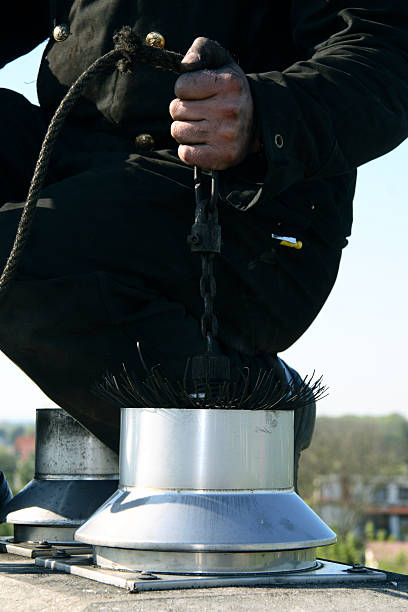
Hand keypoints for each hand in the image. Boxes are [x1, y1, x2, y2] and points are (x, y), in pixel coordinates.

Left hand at [169, 37, 259, 170]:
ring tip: (201, 126)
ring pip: (178, 132)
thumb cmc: (231, 90)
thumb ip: (201, 50)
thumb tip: (186, 64)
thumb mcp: (221, 61)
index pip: (181, 86)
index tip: (199, 92)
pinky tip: (201, 143)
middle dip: (182, 110)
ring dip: (184, 130)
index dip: (185, 89)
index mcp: (229, 83)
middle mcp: (229, 110)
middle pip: (176, 110)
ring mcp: (227, 136)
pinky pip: (185, 154)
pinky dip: (188, 150)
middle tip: (200, 111)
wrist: (258, 122)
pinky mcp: (223, 157)